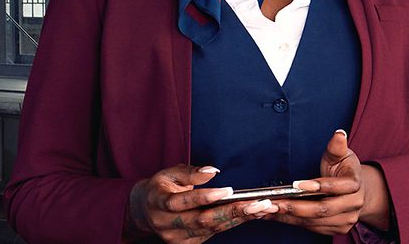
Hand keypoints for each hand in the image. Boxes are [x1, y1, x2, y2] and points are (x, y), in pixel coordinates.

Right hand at [126, 165, 278, 242]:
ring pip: (212, 229)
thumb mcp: (170, 173)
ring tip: (262, 207)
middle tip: (257, 203)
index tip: (228, 190)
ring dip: (239, 218)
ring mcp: (177, 238)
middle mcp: (166, 224)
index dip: (204, 197)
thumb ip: (191, 173)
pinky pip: (214, 233)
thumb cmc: (162, 187)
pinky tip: (251, 214)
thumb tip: (212, 171)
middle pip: (202, 220)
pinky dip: (233, 223)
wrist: (146, 211)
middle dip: (232, 211)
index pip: (181, 202)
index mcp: (158, 202)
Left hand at [267, 129, 364, 234]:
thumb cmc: (344, 170)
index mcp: (355, 184)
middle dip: (296, 207)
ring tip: (268, 210)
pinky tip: (276, 215)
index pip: (336, 187)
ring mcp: (345, 220)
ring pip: (315, 221)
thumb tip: (339, 133)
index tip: (296, 185)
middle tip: (274, 203)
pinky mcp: (336, 228)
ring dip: (290, 217)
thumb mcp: (341, 154)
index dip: (317, 186)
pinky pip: (312, 227)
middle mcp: (353, 205)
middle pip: (323, 210)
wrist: (356, 191)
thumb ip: (337, 146)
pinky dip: (292, 222)